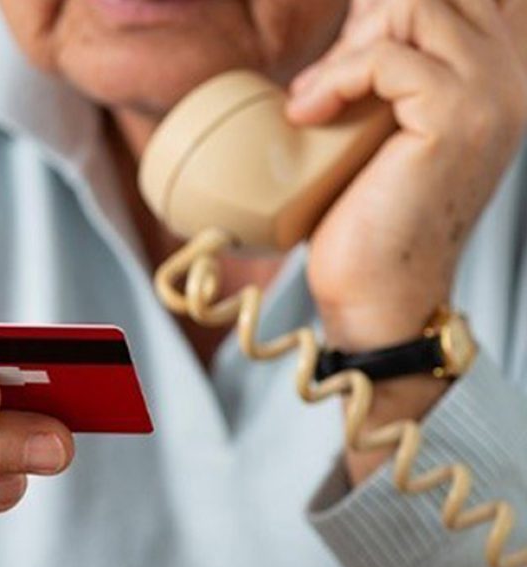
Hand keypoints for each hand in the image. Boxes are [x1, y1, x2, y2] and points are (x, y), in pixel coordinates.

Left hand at [287, 0, 526, 349]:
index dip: (393, 9)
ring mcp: (493, 93)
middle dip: (367, 20)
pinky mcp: (459, 117)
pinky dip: (334, 79)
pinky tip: (308, 113)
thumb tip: (364, 8)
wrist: (379, 291)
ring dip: (347, 48)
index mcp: (500, 72)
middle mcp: (510, 74)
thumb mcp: (386, 119)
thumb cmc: (373, 213)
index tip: (349, 49)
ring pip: (415, 6)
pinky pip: (387, 56)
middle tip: (328, 81)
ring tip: (316, 100)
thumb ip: (394, 64)